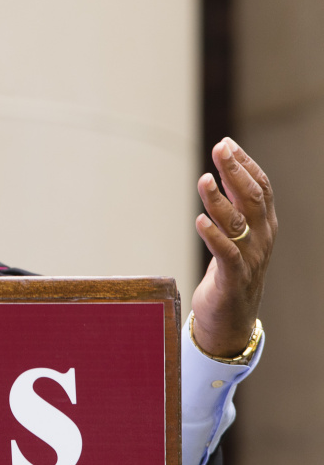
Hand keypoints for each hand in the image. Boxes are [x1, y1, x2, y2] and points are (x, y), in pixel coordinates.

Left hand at [191, 137, 276, 356]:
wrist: (231, 320)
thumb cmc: (231, 272)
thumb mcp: (236, 235)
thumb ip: (233, 208)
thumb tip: (221, 173)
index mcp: (265, 226)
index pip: (261, 188)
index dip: (246, 164)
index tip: (227, 144)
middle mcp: (262, 239)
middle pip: (252, 198)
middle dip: (236, 171)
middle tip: (219, 149)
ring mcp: (250, 259)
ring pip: (237, 223)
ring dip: (219, 200)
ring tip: (203, 180)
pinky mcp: (232, 279)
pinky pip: (225, 254)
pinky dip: (213, 236)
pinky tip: (199, 221)